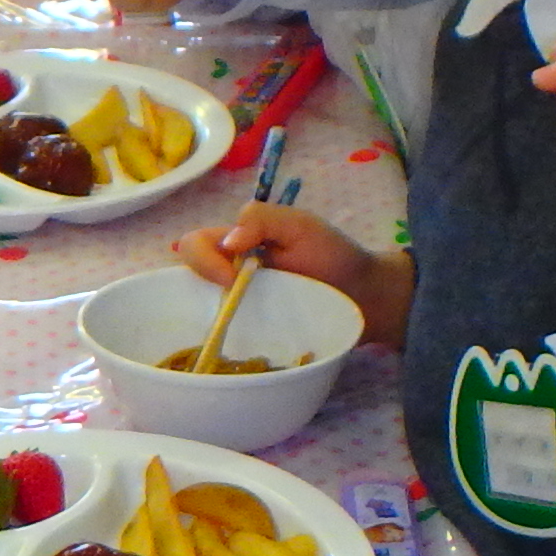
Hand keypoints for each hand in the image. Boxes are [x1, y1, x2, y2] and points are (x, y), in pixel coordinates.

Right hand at [177, 207, 412, 348]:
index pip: (196, 244)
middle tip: (235, 294)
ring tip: (240, 315)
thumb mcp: (301, 225)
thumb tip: (227, 243)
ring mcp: (241, 302)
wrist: (365, 297)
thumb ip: (262, 220)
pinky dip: (223, 334)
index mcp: (239, 240)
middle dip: (204, 281)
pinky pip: (224, 331)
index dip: (203, 259)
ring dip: (211, 310)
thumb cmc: (334, 256)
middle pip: (189, 274)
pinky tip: (238, 336)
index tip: (229, 277)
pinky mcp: (253, 329)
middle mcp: (231, 270)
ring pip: (201, 306)